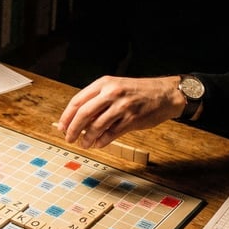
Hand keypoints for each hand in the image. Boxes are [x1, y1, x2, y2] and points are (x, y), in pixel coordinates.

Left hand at [56, 75, 185, 148]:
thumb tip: (78, 119)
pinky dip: (101, 141)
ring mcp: (122, 106)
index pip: (78, 101)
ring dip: (87, 138)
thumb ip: (98, 100)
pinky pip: (111, 134)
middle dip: (73, 129)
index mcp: (104, 84)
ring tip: (84, 144)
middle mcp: (112, 93)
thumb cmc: (138, 92)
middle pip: (83, 113)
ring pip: (96, 125)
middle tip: (69, 138)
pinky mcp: (132, 119)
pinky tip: (98, 144)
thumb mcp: (116, 87)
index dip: (67, 116)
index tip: (62, 127)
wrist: (165, 93)